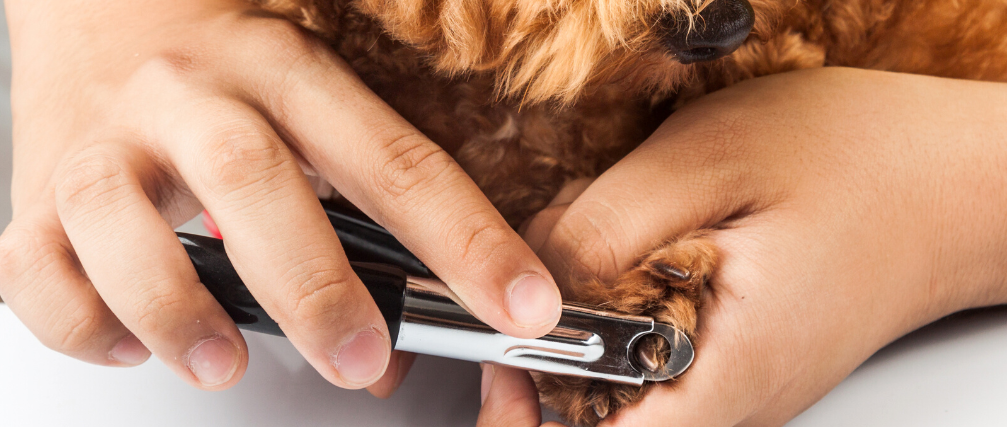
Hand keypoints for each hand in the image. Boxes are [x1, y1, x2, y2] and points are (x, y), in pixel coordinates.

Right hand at [0, 0, 560, 394]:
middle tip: (362, 358)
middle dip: (313, 284)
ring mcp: (107, 142)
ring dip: (175, 306)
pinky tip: (128, 343)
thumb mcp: (306, 102)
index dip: (467, 240)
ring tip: (222, 364)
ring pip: (121, 220)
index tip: (521, 306)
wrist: (102, 9)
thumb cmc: (224, 67)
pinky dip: (79, 322)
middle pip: (254, 180)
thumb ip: (356, 215)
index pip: (395, 161)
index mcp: (287, 71)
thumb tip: (392, 353)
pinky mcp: (38, 191)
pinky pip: (34, 266)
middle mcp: (194, 97)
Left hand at [478, 68, 1006, 425]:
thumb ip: (606, 227)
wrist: (950, 178)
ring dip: (586, 323)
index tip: (504, 354)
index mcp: (729, 374)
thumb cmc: (859, 162)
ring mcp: (738, 388)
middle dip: (549, 353)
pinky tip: (643, 253)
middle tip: (555, 277)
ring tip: (613, 246)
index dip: (532, 410)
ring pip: (619, 388)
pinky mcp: (738, 362)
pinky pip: (652, 359)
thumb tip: (528, 280)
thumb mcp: (709, 162)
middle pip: (599, 420)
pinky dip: (622, 311)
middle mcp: (734, 402)